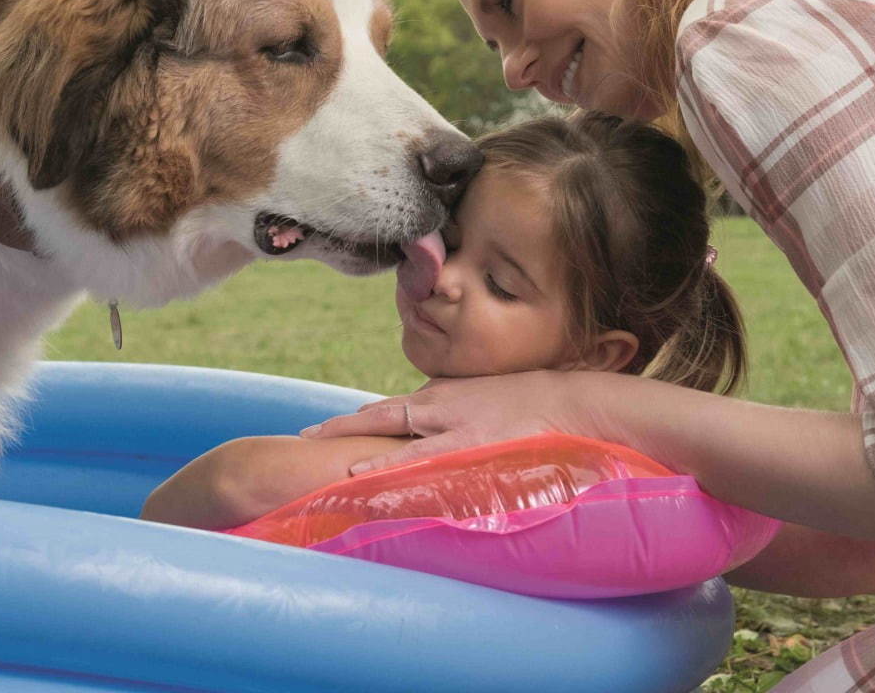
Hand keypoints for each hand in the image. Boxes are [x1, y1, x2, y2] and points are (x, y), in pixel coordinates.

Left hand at [300, 370, 607, 475]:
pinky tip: (361, 479)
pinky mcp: (467, 445)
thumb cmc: (532, 406)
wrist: (570, 400)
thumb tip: (442, 438)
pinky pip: (417, 460)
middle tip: (304, 435)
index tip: (327, 429)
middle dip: (341, 425)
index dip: (359, 419)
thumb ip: (460, 420)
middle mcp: (438, 404)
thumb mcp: (487, 405)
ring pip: (390, 432)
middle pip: (378, 414)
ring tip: (318, 456)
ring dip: (355, 446)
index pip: (391, 408)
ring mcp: (450, 424)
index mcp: (443, 395)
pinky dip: (387, 469)